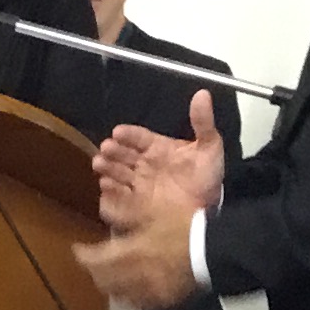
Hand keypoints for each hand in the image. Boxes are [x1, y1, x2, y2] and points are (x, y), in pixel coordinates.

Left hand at [74, 194, 199, 309]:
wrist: (212, 250)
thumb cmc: (184, 226)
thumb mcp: (154, 212)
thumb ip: (129, 216)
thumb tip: (110, 217)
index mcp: (130, 252)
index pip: (96, 259)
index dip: (83, 255)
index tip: (77, 249)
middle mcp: (134, 275)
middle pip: (103, 280)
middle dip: (94, 271)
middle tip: (92, 262)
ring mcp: (148, 291)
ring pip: (118, 294)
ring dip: (109, 285)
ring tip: (109, 276)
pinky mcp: (162, 301)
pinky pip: (139, 303)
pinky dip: (129, 296)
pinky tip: (131, 290)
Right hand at [94, 88, 224, 225]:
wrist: (206, 214)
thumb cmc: (207, 179)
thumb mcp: (210, 148)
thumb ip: (203, 123)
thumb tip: (203, 94)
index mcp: (159, 149)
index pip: (139, 137)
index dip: (128, 134)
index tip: (118, 132)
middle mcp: (145, 164)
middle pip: (124, 154)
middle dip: (113, 150)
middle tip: (106, 148)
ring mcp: (138, 185)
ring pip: (117, 173)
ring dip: (107, 167)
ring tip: (100, 164)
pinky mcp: (134, 205)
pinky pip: (118, 196)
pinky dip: (110, 191)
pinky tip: (106, 186)